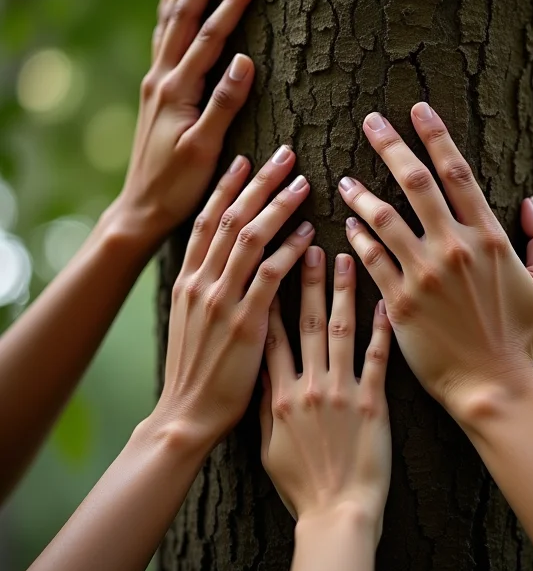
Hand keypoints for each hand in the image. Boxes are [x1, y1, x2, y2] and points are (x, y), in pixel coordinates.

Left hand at [114, 0, 260, 246]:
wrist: (141, 207)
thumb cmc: (177, 185)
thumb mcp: (204, 149)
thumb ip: (223, 104)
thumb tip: (244, 60)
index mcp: (177, 89)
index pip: (210, 36)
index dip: (232, 3)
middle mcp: (162, 78)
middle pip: (182, 15)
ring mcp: (157, 82)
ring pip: (170, 21)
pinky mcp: (157, 91)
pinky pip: (162, 39)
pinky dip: (167, 11)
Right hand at [155, 145, 314, 449]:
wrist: (185, 416)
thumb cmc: (194, 369)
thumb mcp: (191, 320)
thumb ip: (208, 287)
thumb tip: (225, 258)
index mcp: (188, 280)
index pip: (207, 220)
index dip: (227, 187)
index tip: (246, 159)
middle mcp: (201, 283)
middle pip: (231, 218)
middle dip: (258, 183)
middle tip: (285, 155)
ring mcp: (221, 302)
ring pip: (250, 240)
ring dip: (277, 207)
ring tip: (302, 183)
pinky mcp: (245, 325)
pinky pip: (269, 279)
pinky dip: (289, 252)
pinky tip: (309, 235)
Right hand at [260, 250, 391, 537]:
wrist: (336, 514)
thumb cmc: (300, 484)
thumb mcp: (268, 444)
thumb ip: (266, 402)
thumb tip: (261, 368)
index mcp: (281, 395)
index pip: (273, 335)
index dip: (273, 298)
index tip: (275, 266)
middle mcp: (309, 385)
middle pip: (308, 323)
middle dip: (309, 281)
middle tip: (313, 246)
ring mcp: (342, 392)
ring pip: (340, 331)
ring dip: (343, 293)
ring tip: (346, 259)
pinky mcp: (372, 403)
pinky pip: (377, 359)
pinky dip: (381, 330)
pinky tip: (385, 302)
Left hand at [336, 105, 532, 421]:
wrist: (493, 386)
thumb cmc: (521, 337)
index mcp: (488, 238)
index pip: (458, 173)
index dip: (436, 137)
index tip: (419, 110)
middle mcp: (452, 247)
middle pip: (416, 184)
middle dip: (391, 146)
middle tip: (371, 121)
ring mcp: (423, 274)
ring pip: (384, 219)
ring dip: (362, 194)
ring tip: (344, 179)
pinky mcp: (399, 301)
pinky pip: (372, 260)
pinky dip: (358, 239)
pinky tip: (347, 226)